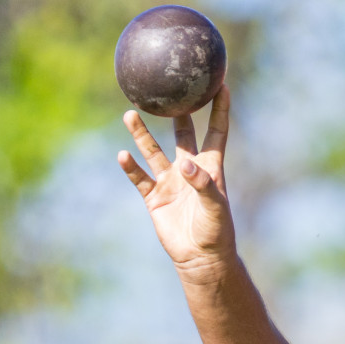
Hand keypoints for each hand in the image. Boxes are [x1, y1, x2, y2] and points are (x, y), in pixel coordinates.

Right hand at [117, 86, 235, 276]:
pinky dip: (130, 167)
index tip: (222, 84)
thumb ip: (203, 185)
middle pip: (182, 134)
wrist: (199, 257)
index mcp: (210, 168)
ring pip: (153, 151)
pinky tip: (122, 155)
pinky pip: (139, 178)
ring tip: (129, 113)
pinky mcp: (155, 197)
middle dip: (177, 113)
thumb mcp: (214, 207)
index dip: (220, 110)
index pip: (216, 132)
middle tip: (168, 91)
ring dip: (141, 134)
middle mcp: (189, 169)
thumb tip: (186, 165)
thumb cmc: (215, 232)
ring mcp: (170, 182)